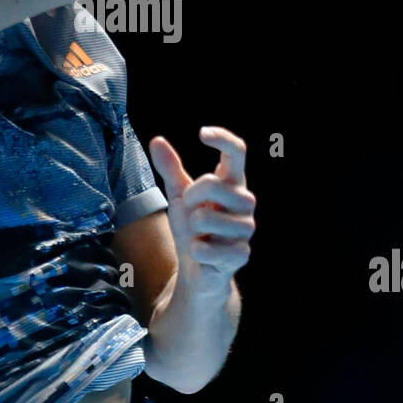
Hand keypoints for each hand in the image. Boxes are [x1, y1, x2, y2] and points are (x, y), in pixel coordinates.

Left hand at [148, 127, 255, 297]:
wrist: (199, 268)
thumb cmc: (194, 227)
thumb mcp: (179, 196)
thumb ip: (171, 169)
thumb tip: (157, 140)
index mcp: (232, 183)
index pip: (237, 152)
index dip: (223, 139)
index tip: (202, 134)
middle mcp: (244, 201)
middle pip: (212, 183)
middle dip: (191, 197)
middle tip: (191, 211)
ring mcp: (245, 228)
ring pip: (206, 217)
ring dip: (192, 229)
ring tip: (201, 235)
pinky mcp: (241, 254)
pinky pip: (206, 248)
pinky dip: (196, 251)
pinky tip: (202, 253)